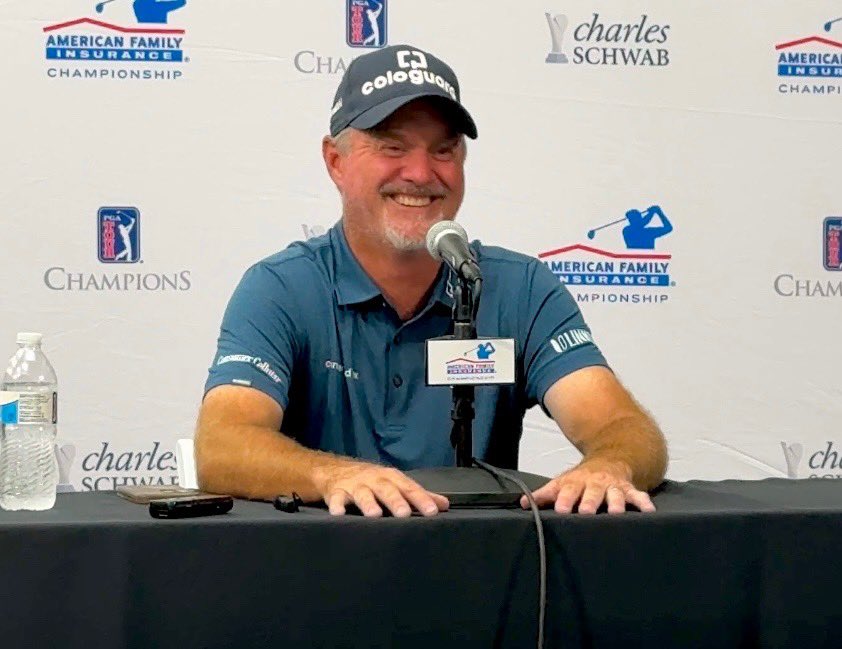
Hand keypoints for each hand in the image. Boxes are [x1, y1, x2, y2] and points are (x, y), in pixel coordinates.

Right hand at [317, 463, 448, 517]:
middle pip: (387, 490)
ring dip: (368, 503)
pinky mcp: (336, 492)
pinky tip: (339, 514)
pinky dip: (337, 505)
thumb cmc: (372, 481)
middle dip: (396, 501)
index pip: (410, 488)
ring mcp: (355, 485)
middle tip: (404, 514)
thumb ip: (418, 495)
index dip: (421, 499)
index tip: (432, 512)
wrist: (336, 470)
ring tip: (374, 515)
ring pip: (363, 493)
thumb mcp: (395, 484)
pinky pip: (336, 498)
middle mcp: (375, 480)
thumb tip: (444, 504)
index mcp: (392, 479)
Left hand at [521, 458, 655, 513]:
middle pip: (591, 492)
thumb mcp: (562, 483)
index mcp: (576, 482)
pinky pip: (637, 495)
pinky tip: (648, 511)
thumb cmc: (582, 479)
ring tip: (615, 513)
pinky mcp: (629, 489)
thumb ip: (545, 494)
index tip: (560, 509)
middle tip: (585, 512)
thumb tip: (522, 503)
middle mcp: (594, 483)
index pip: (567, 490)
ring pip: (614, 494)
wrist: (610, 459)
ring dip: (615, 503)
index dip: (564, 499)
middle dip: (588, 502)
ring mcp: (612, 486)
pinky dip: (643, 502)